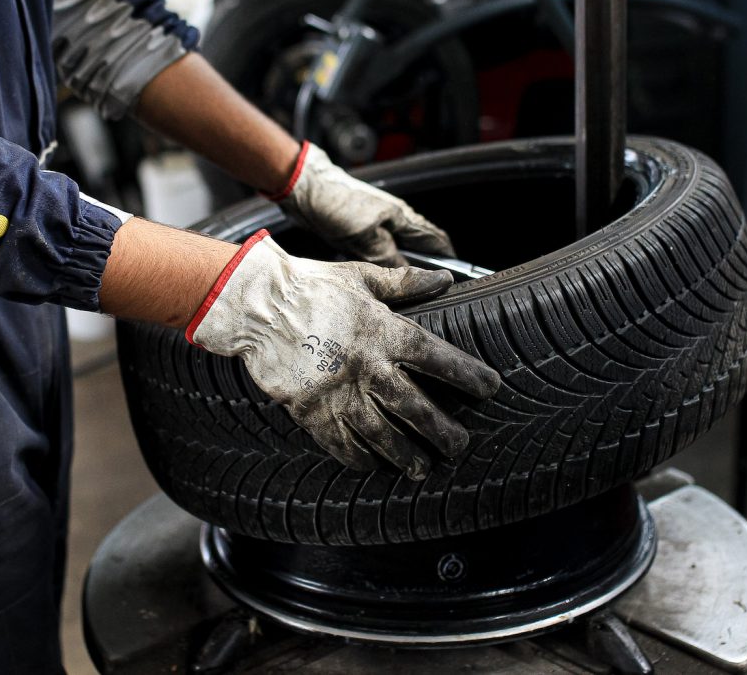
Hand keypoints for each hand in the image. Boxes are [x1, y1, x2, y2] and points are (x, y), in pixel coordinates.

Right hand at [186, 230, 499, 479]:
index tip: (489, 388)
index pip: (438, 358)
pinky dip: (359, 458)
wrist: (257, 305)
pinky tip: (373, 466)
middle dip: (443, 432)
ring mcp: (337, 392)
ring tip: (422, 469)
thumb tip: (444, 279)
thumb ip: (406, 283)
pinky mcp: (310, 410)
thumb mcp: (362, 277)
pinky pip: (341, 443)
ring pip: (381, 434)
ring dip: (405, 455)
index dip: (468, 375)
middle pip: (415, 408)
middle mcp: (366, 366)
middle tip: (459, 447)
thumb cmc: (311, 286)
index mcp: (383, 330)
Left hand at [270, 142, 455, 266]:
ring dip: (398, 263)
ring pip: (395, 247)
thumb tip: (406, 274)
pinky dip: (379, 260)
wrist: (306, 187)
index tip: (454, 275)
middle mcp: (392, 216)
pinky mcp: (358, 224)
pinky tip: (374, 272)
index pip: (434, 238)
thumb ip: (387, 257)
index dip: (447, 257)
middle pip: (416, 244)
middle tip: (426, 287)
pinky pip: (377, 247)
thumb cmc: (335, 203)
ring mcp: (376, 220)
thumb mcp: (365, 238)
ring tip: (400, 284)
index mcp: (401, 215)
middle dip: (423, 264)